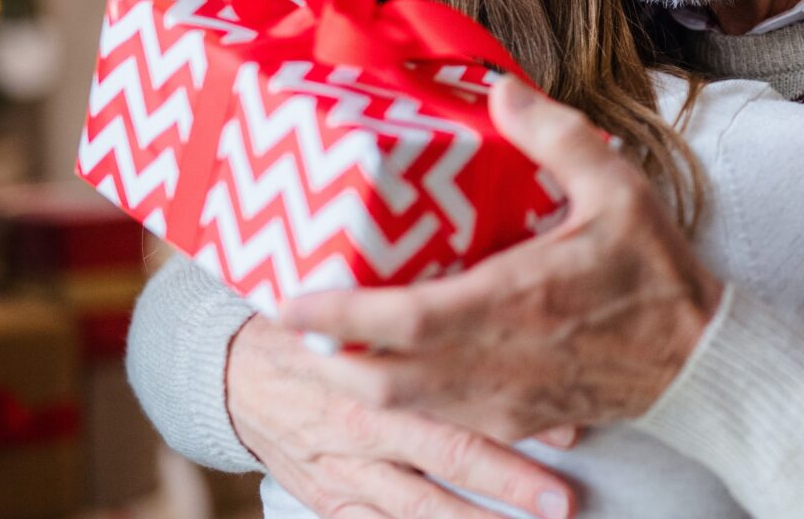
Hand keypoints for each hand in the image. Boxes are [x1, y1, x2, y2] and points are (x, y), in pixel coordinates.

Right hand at [226, 313, 576, 518]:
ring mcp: (344, 470)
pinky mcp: (328, 500)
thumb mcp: (365, 306)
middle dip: (508, 482)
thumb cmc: (320, 328)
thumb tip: (515, 305)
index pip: (452, 393)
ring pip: (416, 507)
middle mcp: (363, 423)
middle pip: (446, 457)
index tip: (569, 432)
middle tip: (562, 502)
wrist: (234, 373)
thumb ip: (430, 313)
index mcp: (375, 367)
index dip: (512, 418)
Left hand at [279, 75, 723, 441]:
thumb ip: (556, 136)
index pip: (401, 321)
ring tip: (325, 344)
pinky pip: (442, 418)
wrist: (701, 361)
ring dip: (356, 380)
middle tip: (288, 322)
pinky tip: (393, 370)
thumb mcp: (619, 189)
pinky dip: (404, 400)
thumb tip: (500, 89)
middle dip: (325, 357)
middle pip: (381, 379)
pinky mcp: (518, 419)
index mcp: (514, 301)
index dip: (336, 317)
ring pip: (405, 408)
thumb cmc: (659, 275)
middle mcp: (498, 359)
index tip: (287, 300)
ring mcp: (505, 399)